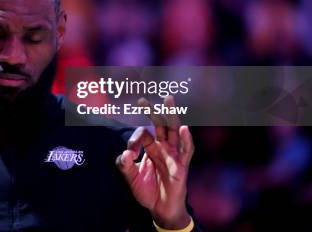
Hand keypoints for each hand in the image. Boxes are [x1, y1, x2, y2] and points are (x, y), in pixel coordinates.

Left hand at [116, 96, 193, 228]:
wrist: (161, 209)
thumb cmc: (148, 192)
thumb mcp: (132, 179)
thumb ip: (125, 166)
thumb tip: (125, 153)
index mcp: (151, 148)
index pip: (143, 134)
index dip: (134, 139)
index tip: (130, 152)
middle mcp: (163, 148)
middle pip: (159, 125)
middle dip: (152, 112)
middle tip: (142, 100)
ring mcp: (173, 155)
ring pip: (173, 131)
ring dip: (171, 115)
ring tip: (168, 100)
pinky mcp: (182, 165)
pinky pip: (186, 150)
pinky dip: (186, 139)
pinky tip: (184, 128)